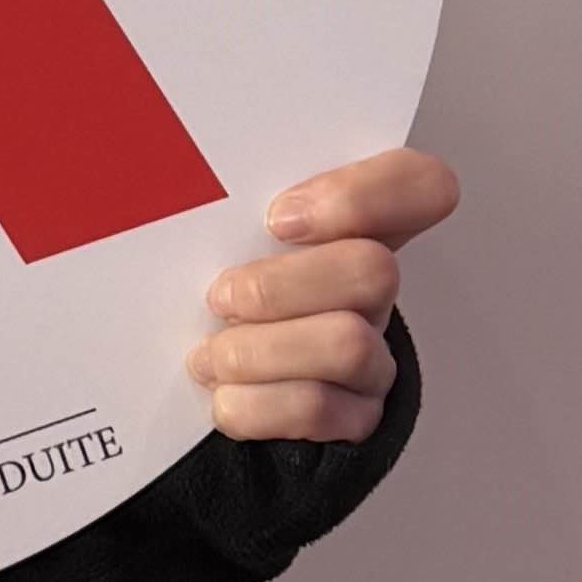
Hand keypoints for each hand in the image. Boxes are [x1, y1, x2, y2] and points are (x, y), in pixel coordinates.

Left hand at [184, 147, 455, 444]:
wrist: (213, 384)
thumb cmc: (218, 294)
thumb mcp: (221, 235)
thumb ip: (225, 202)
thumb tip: (165, 162)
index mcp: (350, 228)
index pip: (416, 185)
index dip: (362, 197)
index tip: (279, 217)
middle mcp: (370, 291)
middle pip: (375, 270)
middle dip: (279, 287)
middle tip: (220, 298)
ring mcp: (372, 357)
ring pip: (348, 345)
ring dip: (260, 351)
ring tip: (209, 355)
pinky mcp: (355, 419)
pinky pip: (321, 411)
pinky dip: (258, 405)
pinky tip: (224, 396)